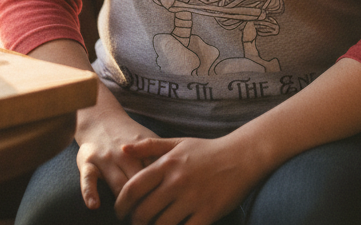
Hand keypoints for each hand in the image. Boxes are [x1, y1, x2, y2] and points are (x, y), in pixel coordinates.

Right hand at [74, 108, 157, 210]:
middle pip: (138, 184)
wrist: (102, 118)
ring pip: (117, 184)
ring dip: (123, 205)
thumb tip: (184, 181)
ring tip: (130, 220)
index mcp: (143, 150)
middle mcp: (124, 154)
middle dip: (144, 204)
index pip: (155, 176)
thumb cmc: (130, 136)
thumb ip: (162, 158)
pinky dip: (90, 192)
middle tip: (148, 220)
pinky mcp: (87, 162)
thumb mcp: (149, 140)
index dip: (162, 194)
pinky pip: (88, 179)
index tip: (167, 207)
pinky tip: (95, 205)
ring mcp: (106, 158)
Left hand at [114, 136, 263, 224]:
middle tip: (137, 223)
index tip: (120, 212)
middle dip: (135, 222)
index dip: (120, 205)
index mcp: (166, 164)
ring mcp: (192, 199)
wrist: (241, 157)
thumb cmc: (207, 151)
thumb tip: (123, 148)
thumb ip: (149, 146)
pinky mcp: (207, 213)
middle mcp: (176, 181)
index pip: (132, 189)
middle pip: (143, 212)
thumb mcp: (178, 143)